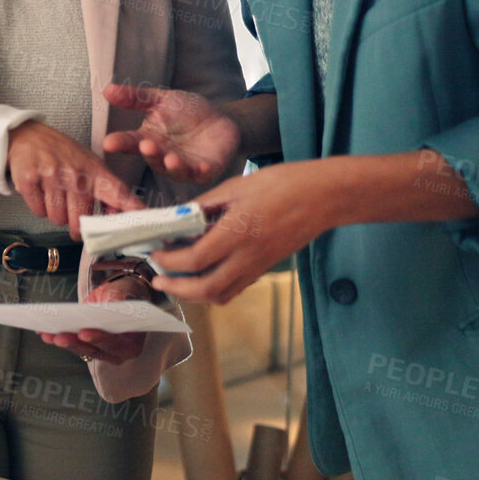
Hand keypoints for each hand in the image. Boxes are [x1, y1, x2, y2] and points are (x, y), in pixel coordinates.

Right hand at [6, 121, 144, 238]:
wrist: (27, 135)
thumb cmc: (61, 153)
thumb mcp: (88, 165)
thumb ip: (104, 190)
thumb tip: (116, 216)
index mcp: (95, 170)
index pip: (118, 193)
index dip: (131, 209)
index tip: (144, 220)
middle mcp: (75, 173)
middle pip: (79, 219)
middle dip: (74, 224)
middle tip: (71, 213)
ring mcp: (51, 175)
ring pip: (57, 218)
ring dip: (54, 214)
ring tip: (53, 195)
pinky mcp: (29, 179)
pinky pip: (38, 211)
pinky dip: (38, 207)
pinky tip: (40, 192)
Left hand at [37, 276, 150, 365]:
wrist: (120, 297)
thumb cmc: (125, 296)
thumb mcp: (125, 294)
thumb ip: (120, 301)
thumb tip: (111, 306)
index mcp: (132, 341)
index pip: (115, 343)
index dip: (99, 338)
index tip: (83, 333)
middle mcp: (118, 352)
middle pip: (94, 350)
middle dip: (74, 342)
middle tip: (59, 337)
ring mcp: (103, 352)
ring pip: (81, 350)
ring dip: (63, 342)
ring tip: (47, 334)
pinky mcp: (88, 348)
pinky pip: (73, 345)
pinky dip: (59, 338)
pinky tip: (45, 332)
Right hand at [101, 83, 240, 184]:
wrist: (221, 118)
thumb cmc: (187, 111)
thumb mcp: (161, 100)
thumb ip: (135, 98)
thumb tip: (107, 89)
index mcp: (148, 139)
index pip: (130, 142)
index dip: (119, 143)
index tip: (109, 143)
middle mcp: (161, 156)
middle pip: (152, 158)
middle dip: (150, 153)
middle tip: (146, 145)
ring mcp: (182, 166)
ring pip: (174, 170)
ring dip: (171, 165)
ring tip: (171, 158)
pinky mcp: (204, 171)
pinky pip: (201, 173)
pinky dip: (200, 171)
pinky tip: (201, 166)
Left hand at [149, 161, 337, 303]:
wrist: (325, 196)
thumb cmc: (282, 184)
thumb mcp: (236, 187)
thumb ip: (204, 205)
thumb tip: (175, 217)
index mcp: (238, 233)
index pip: (194, 259)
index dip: (169, 261)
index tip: (153, 253)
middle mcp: (248, 257)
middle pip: (206, 290)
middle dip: (177, 289)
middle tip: (158, 279)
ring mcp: (259, 266)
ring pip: (221, 295)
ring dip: (194, 294)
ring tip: (175, 281)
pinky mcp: (266, 268)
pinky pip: (235, 288)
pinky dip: (214, 289)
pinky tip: (202, 275)